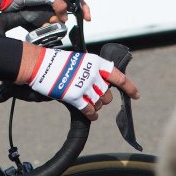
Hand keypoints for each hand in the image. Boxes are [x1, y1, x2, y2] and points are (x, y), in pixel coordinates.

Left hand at [0, 0, 92, 22]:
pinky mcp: (35, 18)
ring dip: (54, 23)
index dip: (83, 7)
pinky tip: (40, 25)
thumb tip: (65, 16)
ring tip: (47, 22)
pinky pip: (45, 25)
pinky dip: (44, 27)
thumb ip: (59, 2)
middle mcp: (51, 0)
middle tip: (61, 23)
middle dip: (64, 18)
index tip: (87, 18)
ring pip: (55, 20)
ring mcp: (43, 9)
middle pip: (65, 12)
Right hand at [24, 48, 139, 120]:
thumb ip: (93, 71)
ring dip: (95, 105)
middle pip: (107, 94)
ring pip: (99, 103)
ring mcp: (84, 86)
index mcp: (96, 62)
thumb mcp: (80, 60)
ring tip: (86, 101)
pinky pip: (89, 111)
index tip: (136, 95)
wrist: (39, 65)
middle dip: (102, 98)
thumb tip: (102, 85)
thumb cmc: (58, 62)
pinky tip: (90, 115)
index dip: (129, 87)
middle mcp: (93, 74)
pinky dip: (91, 115)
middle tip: (93, 96)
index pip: (118, 76)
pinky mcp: (74, 97)